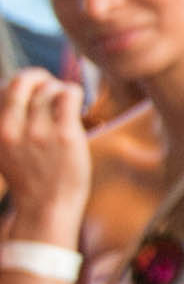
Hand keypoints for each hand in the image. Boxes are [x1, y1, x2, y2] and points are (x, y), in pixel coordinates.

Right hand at [0, 70, 90, 243]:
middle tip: (50, 85)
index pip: (3, 89)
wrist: (47, 207)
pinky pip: (68, 95)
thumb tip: (13, 88)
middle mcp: (12, 129)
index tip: (33, 91)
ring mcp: (37, 132)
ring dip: (60, 90)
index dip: (21, 84)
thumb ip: (8, 123)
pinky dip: (74, 92)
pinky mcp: (63, 135)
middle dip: (38, 76)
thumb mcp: (6, 150)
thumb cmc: (31, 177)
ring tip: (65, 104)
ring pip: (49, 89)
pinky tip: (77, 103)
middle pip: (22, 82)